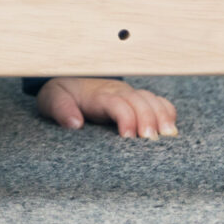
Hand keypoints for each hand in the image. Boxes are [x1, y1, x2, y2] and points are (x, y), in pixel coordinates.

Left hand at [37, 76, 177, 138]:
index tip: (128, 137)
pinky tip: (171, 129)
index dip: (126, 118)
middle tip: (152, 141)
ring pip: (152, 100)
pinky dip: (167, 113)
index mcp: (98, 94)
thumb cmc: (62, 94)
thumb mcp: (52, 99)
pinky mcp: (137, 101)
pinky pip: (158, 102)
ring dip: (162, 116)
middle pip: (139, 101)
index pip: (117, 103)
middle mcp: (118, 92)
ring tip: (169, 136)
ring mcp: (130, 95)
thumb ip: (60, 109)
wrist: (69, 83)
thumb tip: (74, 123)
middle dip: (148, 120)